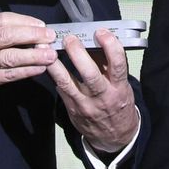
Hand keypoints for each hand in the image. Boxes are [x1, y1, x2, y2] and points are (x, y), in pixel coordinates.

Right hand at [0, 13, 57, 103]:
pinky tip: (39, 68)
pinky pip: (9, 75)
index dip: (25, 21)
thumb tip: (32, 31)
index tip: (42, 25)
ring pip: (10, 57)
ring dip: (33, 55)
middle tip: (50, 37)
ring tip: (50, 55)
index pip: (3, 20)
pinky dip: (26, 71)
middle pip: (7, 36)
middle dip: (32, 35)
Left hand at [47, 28, 139, 154]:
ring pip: (68, 83)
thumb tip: (95, 41)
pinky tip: (47, 63)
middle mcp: (103, 97)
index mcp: (119, 88)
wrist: (114, 135)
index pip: (117, 66)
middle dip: (78, 55)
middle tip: (69, 39)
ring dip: (56, 64)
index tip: (102, 32)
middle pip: (91, 75)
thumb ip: (109, 65)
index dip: (110, 47)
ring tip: (47, 49)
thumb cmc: (118, 103)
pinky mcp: (72, 109)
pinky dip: (54, 75)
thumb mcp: (121, 85)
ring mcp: (85, 105)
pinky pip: (61, 90)